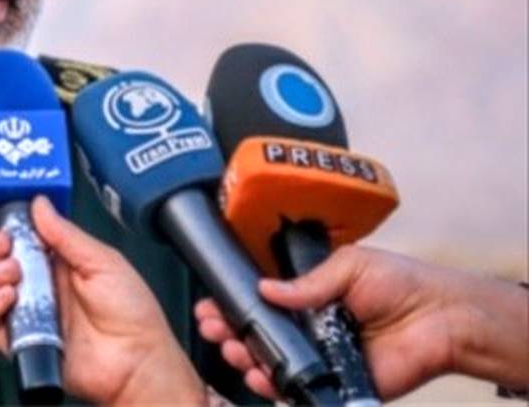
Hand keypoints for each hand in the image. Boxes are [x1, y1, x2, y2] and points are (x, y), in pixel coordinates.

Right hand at [0, 196, 205, 405]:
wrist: (137, 359)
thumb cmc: (131, 313)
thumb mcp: (102, 261)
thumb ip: (66, 234)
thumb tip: (40, 205)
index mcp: (56, 264)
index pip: (15, 241)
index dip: (0, 230)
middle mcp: (37, 287)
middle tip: (0, 244)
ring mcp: (28, 314)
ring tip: (11, 270)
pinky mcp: (22, 340)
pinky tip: (7, 296)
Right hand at [195, 244, 528, 399]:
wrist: (441, 318)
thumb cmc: (402, 283)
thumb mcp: (349, 266)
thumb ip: (306, 282)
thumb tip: (265, 289)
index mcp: (309, 297)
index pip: (261, 302)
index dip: (233, 304)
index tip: (212, 305)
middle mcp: (310, 328)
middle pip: (258, 335)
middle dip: (228, 332)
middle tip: (213, 327)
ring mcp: (321, 358)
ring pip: (271, 363)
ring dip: (245, 357)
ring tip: (233, 348)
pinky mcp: (336, 383)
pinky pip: (298, 389)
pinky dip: (275, 386)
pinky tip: (260, 375)